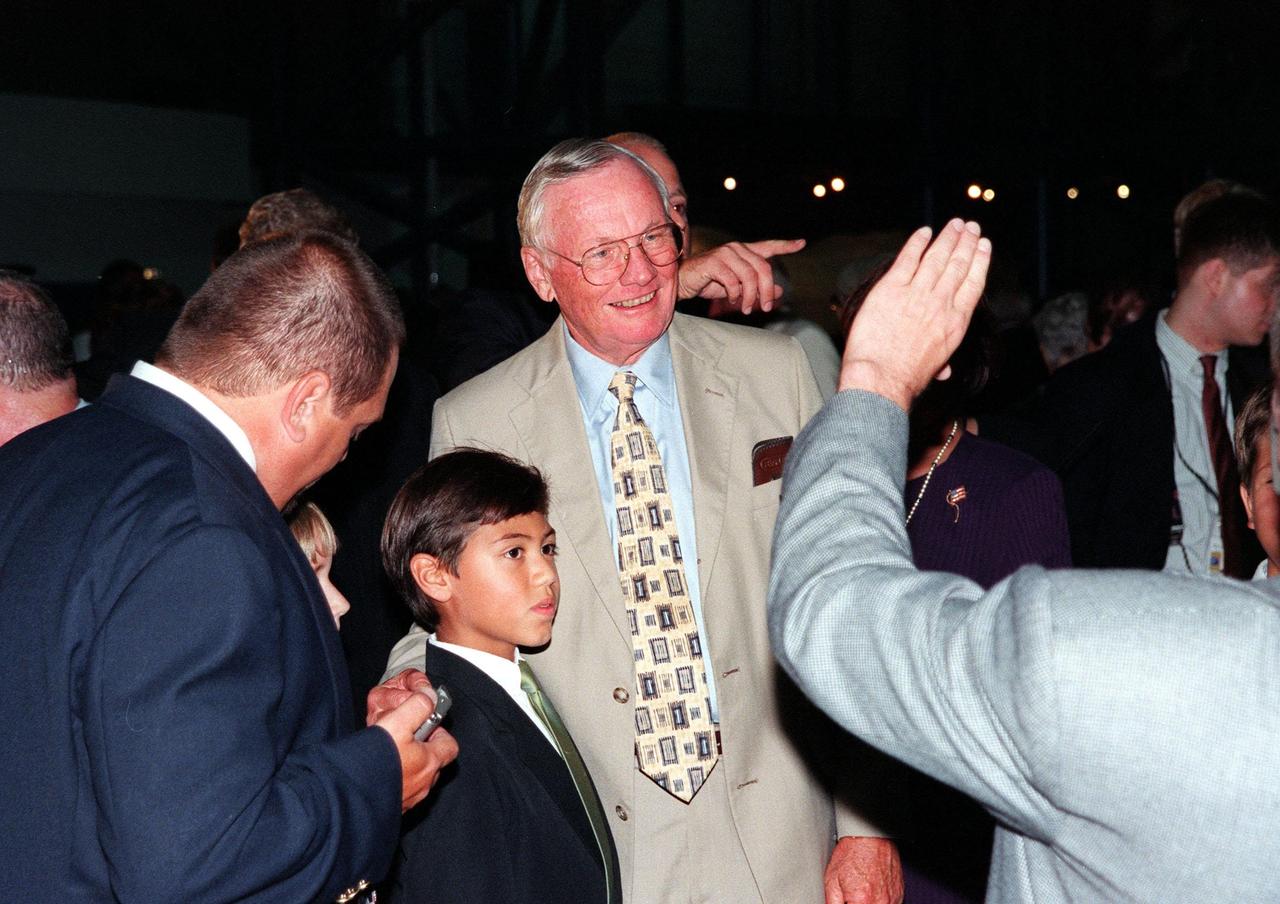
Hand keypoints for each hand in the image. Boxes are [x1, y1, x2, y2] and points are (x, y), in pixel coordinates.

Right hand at [371, 671, 458, 810]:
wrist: (347, 797)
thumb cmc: (374, 761)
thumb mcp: (397, 722)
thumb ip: (418, 706)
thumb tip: (430, 699)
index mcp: (429, 762)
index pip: (450, 746)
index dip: (439, 732)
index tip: (425, 725)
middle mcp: (424, 784)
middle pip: (434, 762)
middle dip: (423, 749)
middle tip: (404, 738)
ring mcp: (410, 799)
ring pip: (418, 778)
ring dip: (409, 766)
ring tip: (388, 755)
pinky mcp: (395, 809)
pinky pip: (402, 792)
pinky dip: (396, 781)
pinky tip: (379, 774)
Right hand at [676, 238, 804, 312]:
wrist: (682, 282)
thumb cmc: (709, 283)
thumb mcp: (737, 288)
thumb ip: (757, 288)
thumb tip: (779, 292)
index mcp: (744, 252)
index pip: (768, 246)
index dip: (786, 245)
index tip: (802, 244)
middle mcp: (736, 249)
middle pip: (764, 268)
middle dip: (767, 291)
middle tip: (766, 308)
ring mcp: (725, 253)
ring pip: (750, 275)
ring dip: (751, 296)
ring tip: (746, 309)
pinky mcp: (714, 262)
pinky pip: (733, 280)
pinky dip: (736, 294)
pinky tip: (733, 300)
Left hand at [824, 836, 902, 903]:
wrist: (869, 838)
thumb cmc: (852, 854)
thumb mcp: (832, 881)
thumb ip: (833, 903)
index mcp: (863, 901)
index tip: (847, 901)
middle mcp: (881, 902)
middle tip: (852, 896)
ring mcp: (892, 899)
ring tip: (862, 893)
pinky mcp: (899, 895)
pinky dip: (879, 902)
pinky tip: (871, 891)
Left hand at [837, 219, 990, 408]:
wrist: (882, 378)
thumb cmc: (906, 379)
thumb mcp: (934, 370)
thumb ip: (942, 362)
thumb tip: (946, 371)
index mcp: (956, 322)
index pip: (974, 283)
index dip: (980, 260)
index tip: (984, 245)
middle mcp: (940, 303)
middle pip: (958, 265)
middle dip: (966, 243)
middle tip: (971, 227)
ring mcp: (916, 293)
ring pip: (937, 257)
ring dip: (948, 238)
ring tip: (955, 224)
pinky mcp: (891, 288)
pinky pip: (907, 258)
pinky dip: (917, 243)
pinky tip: (924, 232)